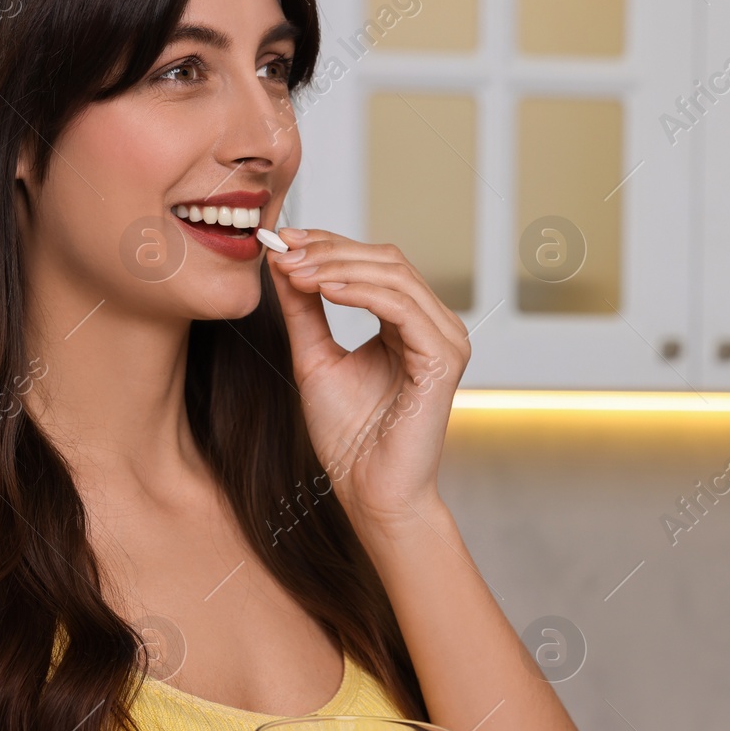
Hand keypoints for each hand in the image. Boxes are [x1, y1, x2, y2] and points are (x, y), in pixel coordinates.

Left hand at [265, 229, 469, 530]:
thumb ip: (304, 310)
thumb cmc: (349, 438)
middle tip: (284, 249)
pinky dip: (359, 292)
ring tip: (294, 269)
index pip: (374, 264)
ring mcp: (446, 340)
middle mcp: (435, 326)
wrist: (370, 491)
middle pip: (386, 260)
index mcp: (411, 324)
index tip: (283, 239)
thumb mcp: (316, 358)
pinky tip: (323, 288)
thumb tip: (283, 260)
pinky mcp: (443, 359)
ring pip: (394, 275)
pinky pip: (401, 307)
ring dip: (338, 266)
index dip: (329, 245)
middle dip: (330, 249)